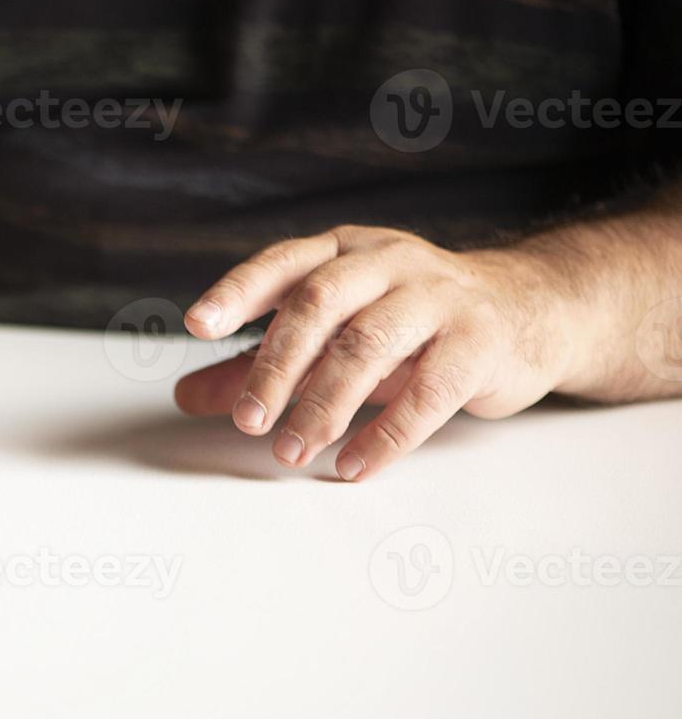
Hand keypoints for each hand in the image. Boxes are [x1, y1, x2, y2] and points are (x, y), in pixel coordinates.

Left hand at [176, 225, 574, 480]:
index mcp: (344, 253)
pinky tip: (355, 465)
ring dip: (324, 405)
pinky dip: (388, 434)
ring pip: (369, 345)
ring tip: (292, 452)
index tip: (197, 326)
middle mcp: (388, 263)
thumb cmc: (414, 321)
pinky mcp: (479, 343)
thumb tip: (187, 397)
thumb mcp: (336, 332)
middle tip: (247, 419)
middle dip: (276, 366)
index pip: (282, 265)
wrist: (531, 309)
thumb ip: (261, 362)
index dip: (238, 292)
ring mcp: (438, 298)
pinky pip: (429, 392)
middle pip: (320, 304)